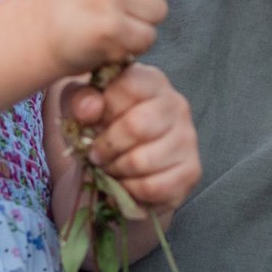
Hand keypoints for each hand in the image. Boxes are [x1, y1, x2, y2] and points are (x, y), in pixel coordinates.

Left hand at [62, 65, 200, 216]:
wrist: (121, 165)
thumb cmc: (102, 128)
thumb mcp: (81, 106)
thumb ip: (80, 100)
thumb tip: (90, 108)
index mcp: (151, 81)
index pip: (129, 86)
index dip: (103, 109)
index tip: (93, 122)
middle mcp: (176, 105)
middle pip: (136, 126)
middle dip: (107, 146)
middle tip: (96, 155)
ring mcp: (187, 138)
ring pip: (143, 160)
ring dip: (117, 170)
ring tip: (111, 168)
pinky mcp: (191, 171)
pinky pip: (154, 186)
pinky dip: (132, 190)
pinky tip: (127, 183)